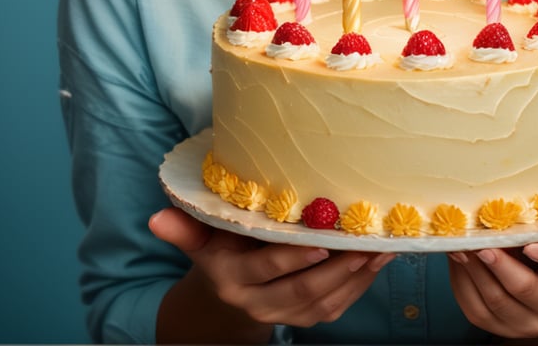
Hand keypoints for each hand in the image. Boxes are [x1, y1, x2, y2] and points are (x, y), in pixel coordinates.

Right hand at [150, 207, 393, 333]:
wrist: (222, 305)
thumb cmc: (217, 257)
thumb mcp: (200, 242)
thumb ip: (185, 229)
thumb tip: (157, 217)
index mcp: (235, 280)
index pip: (267, 269)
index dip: (293, 258)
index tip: (321, 239)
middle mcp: (259, 303)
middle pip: (303, 290)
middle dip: (337, 268)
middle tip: (364, 243)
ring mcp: (284, 315)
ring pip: (324, 302)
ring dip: (356, 277)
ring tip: (381, 248)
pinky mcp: (304, 320)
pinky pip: (335, 308)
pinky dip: (360, 286)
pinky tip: (378, 261)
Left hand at [448, 228, 537, 340]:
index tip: (532, 244)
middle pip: (528, 290)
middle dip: (503, 267)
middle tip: (485, 245)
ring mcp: (529, 322)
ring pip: (498, 300)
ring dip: (477, 270)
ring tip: (464, 245)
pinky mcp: (501, 327)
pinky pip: (477, 309)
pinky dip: (463, 281)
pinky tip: (458, 257)